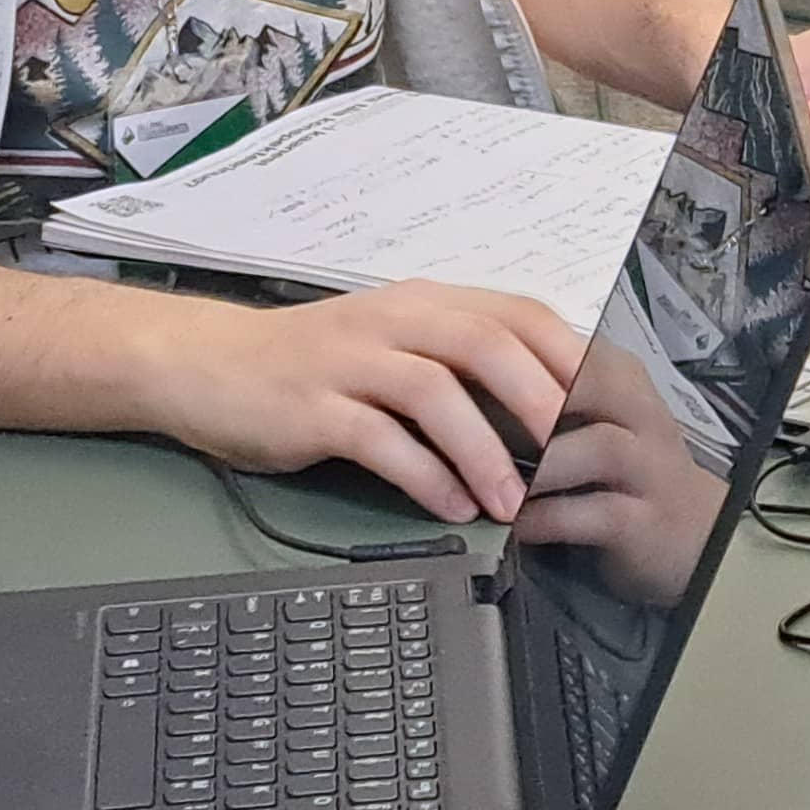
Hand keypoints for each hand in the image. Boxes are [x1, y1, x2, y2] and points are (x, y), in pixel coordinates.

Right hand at [120, 277, 586, 524]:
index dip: (567, 356)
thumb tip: (540, 405)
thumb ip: (455, 362)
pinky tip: (450, 505)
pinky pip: (379, 440)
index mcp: (423, 304)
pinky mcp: (314, 407)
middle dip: (539, 400)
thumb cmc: (310, 363)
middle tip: (573, 454)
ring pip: (434, 394)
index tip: (603, 405)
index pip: (516, 313)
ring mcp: (351, 362)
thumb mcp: (391, 344)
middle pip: (484, 345)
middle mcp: (392, 323)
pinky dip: (423, 476)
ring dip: (483, 451)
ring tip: (513, 503)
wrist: (207, 365)